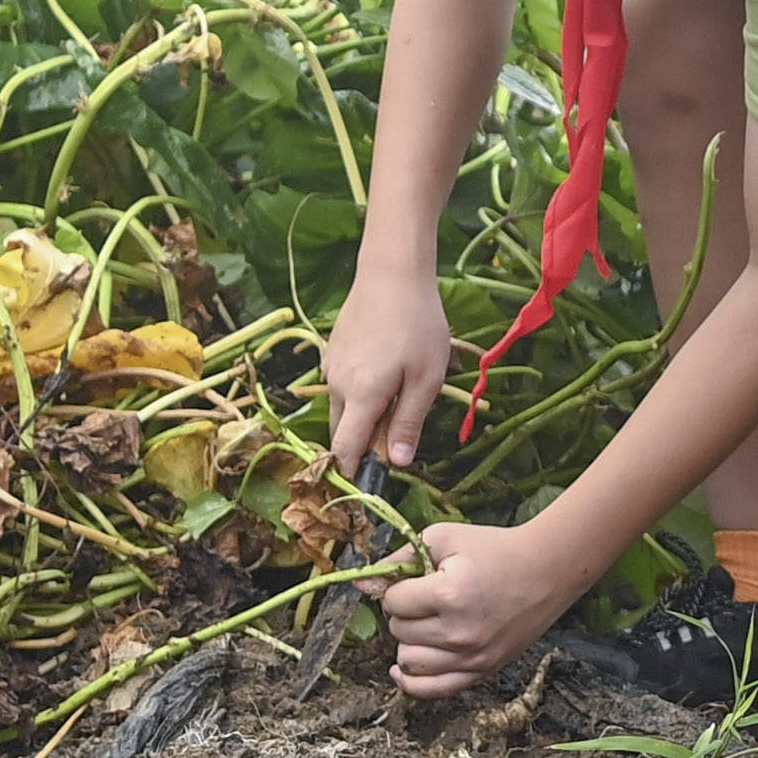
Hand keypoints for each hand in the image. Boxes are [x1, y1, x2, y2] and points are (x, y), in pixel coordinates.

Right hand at [323, 272, 454, 477]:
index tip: (371, 484)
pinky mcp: (331, 353)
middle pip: (341, 433)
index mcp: (361, 396)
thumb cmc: (418, 325)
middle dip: (363, 445)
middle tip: (398, 437)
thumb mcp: (426, 378)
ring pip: (342, 410)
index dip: (354, 473)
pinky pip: (342, 387)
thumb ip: (409, 422)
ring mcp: (330, 368)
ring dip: (364, 416)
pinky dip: (359, 394)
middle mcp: (336, 386)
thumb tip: (398, 463)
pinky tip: (386, 372)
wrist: (391, 273)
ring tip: (399, 394)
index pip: (344, 450)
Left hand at [376, 520, 575, 699]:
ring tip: (427, 624)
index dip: (399, 588)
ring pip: (408, 661)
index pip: (393, 602)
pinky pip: (433, 689)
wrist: (547, 570)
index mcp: (448, 595)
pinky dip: (412, 682)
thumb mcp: (445, 539)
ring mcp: (471, 656)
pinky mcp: (482, 670)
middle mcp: (458, 632)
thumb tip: (361, 584)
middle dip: (405, 613)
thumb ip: (400, 559)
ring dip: (409, 641)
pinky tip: (402, 669)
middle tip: (427, 598)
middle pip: (398, 631)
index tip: (417, 580)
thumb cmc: (495, 549)